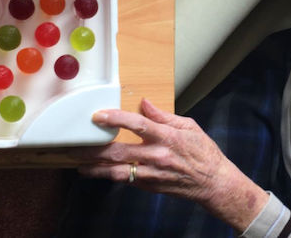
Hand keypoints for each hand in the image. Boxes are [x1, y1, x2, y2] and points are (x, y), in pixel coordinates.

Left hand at [70, 99, 268, 231]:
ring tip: (79, 164)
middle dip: (94, 149)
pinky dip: (110, 176)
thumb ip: (163, 115)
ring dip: (96, 169)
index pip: (136, 125)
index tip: (98, 115)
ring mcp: (152, 174)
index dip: (115, 119)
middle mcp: (157, 156)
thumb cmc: (203, 153)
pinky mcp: (150, 186)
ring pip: (117, 172)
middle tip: (76, 145)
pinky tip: (97, 172)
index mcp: (166, 137)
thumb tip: (144, 103)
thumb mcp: (188, 127)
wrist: (214, 184)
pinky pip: (126, 180)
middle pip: (118, 152)